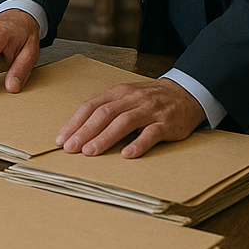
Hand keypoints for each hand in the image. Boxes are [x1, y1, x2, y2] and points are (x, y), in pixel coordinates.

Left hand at [56, 77, 205, 157]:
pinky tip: (127, 155)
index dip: (75, 122)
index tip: (62, 138)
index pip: (91, 106)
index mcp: (118, 93)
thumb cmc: (149, 99)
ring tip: (90, 152)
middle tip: (71, 148)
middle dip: (85, 132)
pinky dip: (138, 144)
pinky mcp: (166, 123)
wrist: (185, 93)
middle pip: (104, 114)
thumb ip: (107, 110)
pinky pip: (151, 133)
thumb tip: (80, 130)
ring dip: (105, 138)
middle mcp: (131, 99)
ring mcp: (149, 110)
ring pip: (123, 123)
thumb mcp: (126, 98)